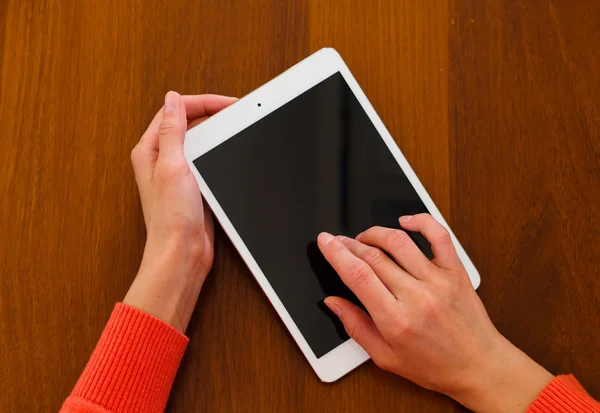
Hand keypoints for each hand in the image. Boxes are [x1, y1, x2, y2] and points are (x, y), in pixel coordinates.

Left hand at [124, 91, 235, 332]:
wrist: (183, 251)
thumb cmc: (171, 217)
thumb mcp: (172, 166)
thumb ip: (173, 131)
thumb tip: (172, 100)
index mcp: (150, 150)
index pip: (174, 112)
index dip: (201, 103)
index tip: (226, 103)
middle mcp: (160, 159)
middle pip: (186, 123)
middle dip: (210, 113)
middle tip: (234, 110)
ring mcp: (177, 172)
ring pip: (198, 141)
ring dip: (215, 132)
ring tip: (234, 125)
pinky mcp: (192, 186)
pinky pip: (205, 159)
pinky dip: (218, 151)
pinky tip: (229, 151)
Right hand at [318, 214, 552, 412]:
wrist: (480, 366)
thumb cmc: (435, 366)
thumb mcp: (386, 358)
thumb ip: (356, 327)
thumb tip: (333, 302)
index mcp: (396, 320)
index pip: (358, 276)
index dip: (336, 254)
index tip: (325, 242)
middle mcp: (417, 297)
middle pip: (374, 256)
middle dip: (349, 244)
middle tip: (338, 241)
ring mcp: (439, 281)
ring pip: (399, 242)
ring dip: (375, 233)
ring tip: (364, 238)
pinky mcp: (456, 272)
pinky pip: (439, 236)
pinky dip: (420, 221)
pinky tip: (404, 222)